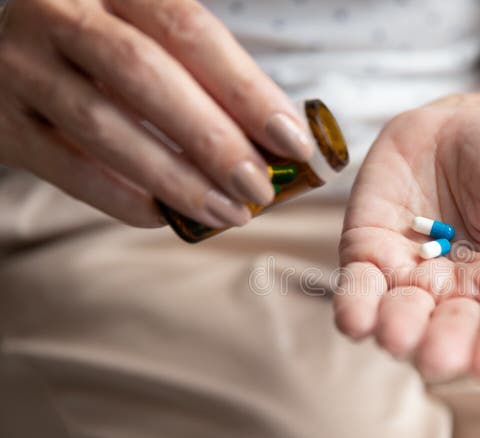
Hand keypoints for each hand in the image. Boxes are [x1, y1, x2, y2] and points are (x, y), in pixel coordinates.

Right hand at [0, 0, 312, 227]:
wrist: (12, 55)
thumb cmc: (110, 54)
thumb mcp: (155, 38)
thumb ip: (209, 77)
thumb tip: (280, 142)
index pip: (189, 30)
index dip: (246, 90)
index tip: (293, 142)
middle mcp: (60, 12)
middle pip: (143, 75)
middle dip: (212, 140)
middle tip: (260, 188)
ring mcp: (21, 64)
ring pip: (104, 126)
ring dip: (176, 179)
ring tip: (228, 212)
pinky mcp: (2, 120)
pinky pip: (66, 168)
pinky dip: (122, 198)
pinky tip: (166, 216)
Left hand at [335, 95, 479, 382]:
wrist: (463, 120)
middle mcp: (460, 294)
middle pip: (451, 330)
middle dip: (442, 345)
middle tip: (437, 358)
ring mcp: (412, 277)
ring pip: (401, 316)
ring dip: (396, 329)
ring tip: (395, 334)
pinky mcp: (369, 253)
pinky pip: (359, 286)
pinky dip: (354, 304)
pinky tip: (353, 319)